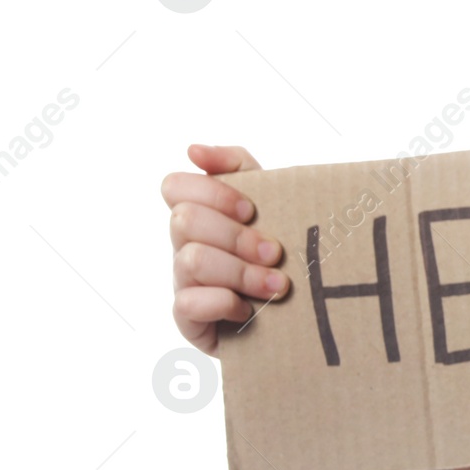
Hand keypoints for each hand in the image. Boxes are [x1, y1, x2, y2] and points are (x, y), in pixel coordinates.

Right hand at [161, 144, 287, 355]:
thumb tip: (193, 150)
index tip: (250, 210)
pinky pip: (187, 304)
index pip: (175, 186)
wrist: (295, 317)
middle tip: (275, 253)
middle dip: (237, 236)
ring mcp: (182, 282)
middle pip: (184, 221)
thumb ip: (239, 167)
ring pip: (190, 260)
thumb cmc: (278, 256)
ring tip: (278, 285)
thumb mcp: (271, 203)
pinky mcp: (187, 319)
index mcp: (201, 215)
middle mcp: (184, 246)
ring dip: (241, 272)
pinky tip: (248, 309)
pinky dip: (224, 303)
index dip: (212, 193)